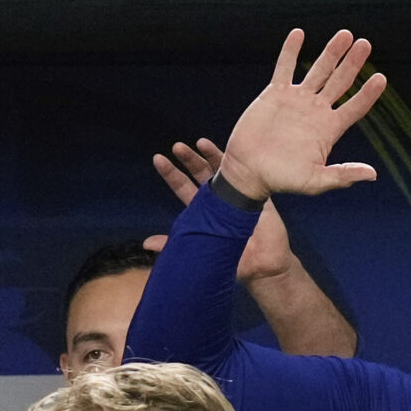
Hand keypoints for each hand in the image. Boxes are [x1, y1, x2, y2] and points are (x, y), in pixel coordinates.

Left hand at [152, 138, 299, 283]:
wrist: (264, 267)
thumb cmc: (234, 262)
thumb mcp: (202, 252)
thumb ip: (175, 245)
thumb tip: (146, 243)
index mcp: (202, 211)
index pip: (182, 187)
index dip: (171, 174)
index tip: (158, 159)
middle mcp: (218, 199)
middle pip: (200, 173)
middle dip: (188, 159)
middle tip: (177, 147)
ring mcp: (237, 195)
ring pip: (222, 169)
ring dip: (210, 155)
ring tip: (200, 143)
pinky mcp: (256, 196)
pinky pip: (248, 175)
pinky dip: (239, 163)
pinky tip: (234, 151)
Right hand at [216, 29, 388, 205]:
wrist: (248, 171)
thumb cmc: (282, 180)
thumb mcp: (315, 182)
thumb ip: (342, 175)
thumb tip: (373, 174)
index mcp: (329, 129)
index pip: (355, 107)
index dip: (368, 94)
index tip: (381, 78)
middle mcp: (317, 111)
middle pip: (341, 81)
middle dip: (353, 63)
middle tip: (365, 43)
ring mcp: (297, 100)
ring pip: (318, 70)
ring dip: (331, 52)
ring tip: (345, 35)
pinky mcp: (275, 94)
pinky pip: (285, 68)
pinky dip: (291, 51)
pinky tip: (298, 33)